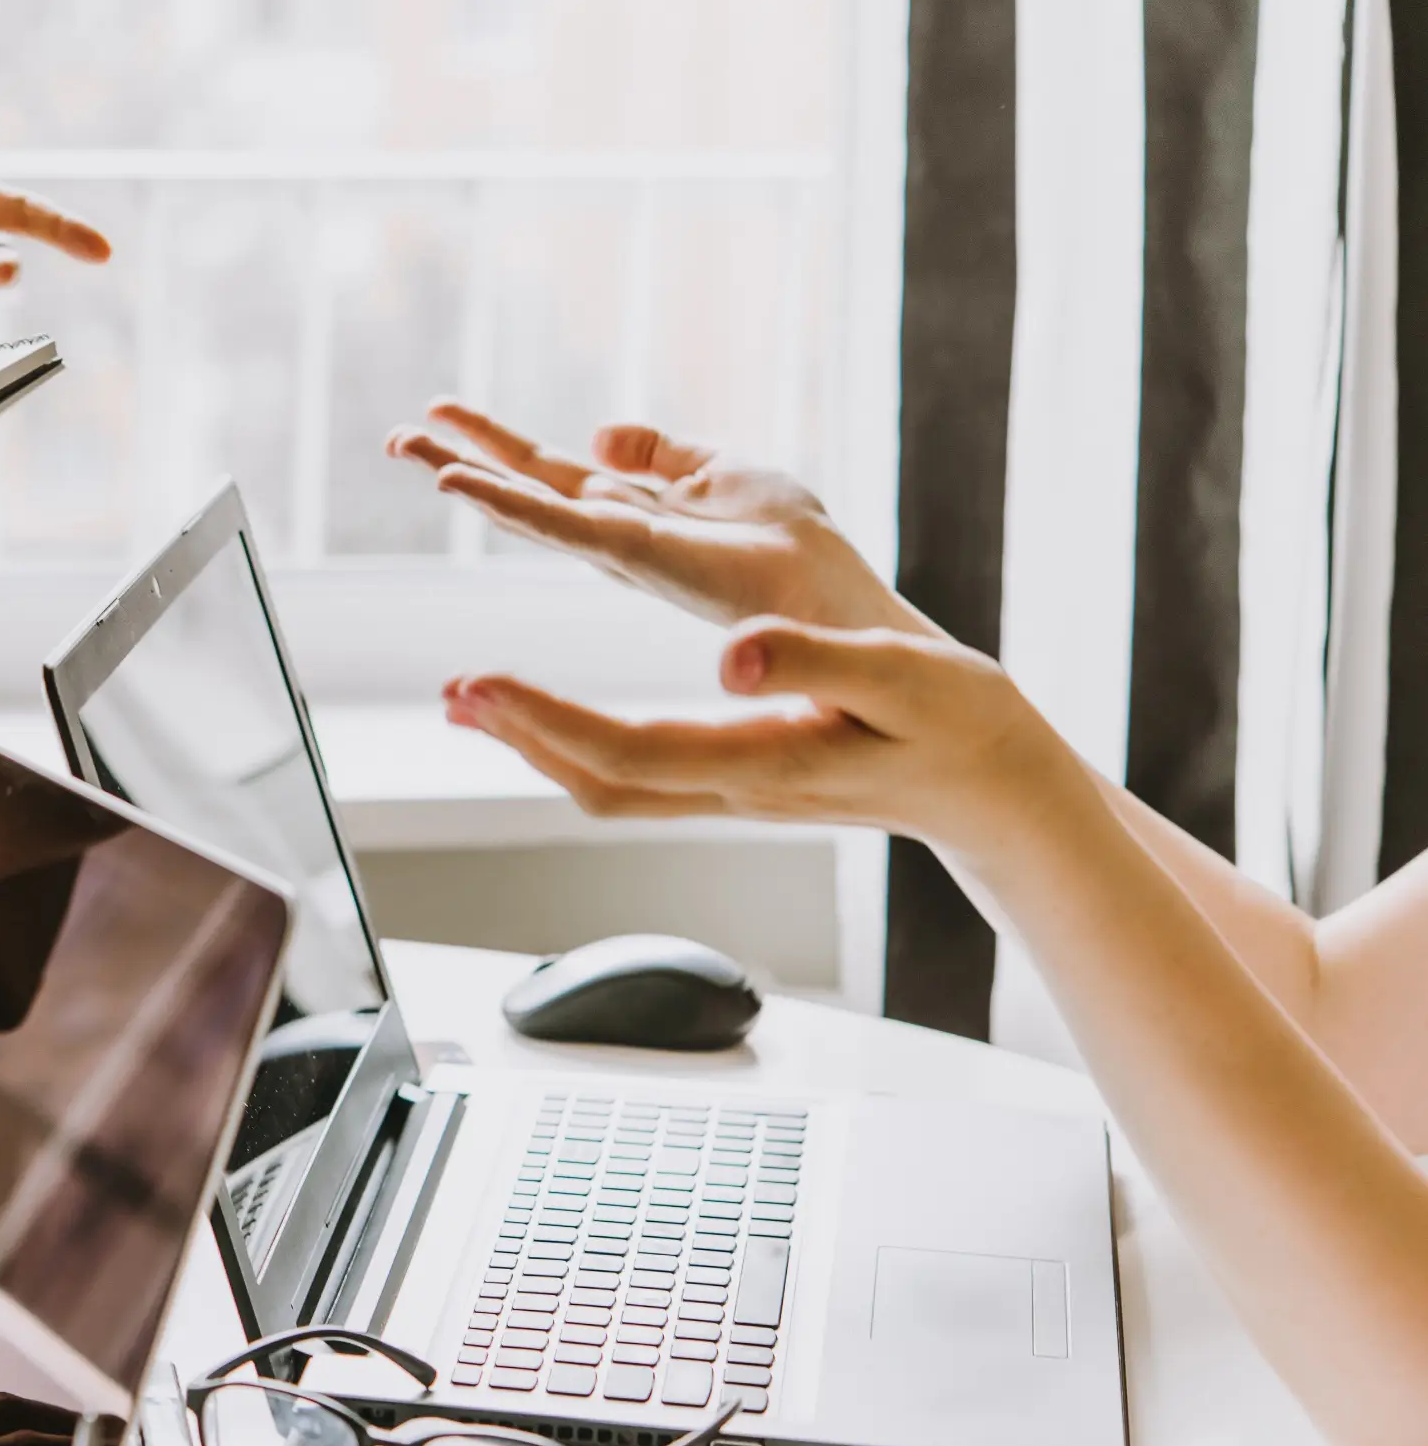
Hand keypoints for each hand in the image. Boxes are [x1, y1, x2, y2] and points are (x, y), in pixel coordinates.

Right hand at [388, 402, 929, 634]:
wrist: (855, 622)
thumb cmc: (812, 560)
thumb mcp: (736, 476)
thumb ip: (668, 454)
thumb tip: (604, 430)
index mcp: (642, 518)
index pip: (557, 477)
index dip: (498, 449)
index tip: (440, 418)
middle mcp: (626, 537)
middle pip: (533, 489)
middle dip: (468, 460)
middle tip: (397, 436)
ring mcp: (633, 549)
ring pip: (537, 506)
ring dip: (475, 478)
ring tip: (411, 448)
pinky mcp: (651, 557)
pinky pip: (567, 524)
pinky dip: (511, 503)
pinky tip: (464, 482)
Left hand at [442, 617, 1082, 856]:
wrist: (992, 788)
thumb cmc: (959, 728)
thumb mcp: (901, 676)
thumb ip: (813, 661)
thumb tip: (729, 654)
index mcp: (764, 761)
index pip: (627, 750)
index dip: (546, 721)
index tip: (482, 684)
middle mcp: (733, 788)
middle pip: (597, 778)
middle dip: (519, 737)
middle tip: (453, 693)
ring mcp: (731, 791)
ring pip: (608, 783)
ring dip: (535, 743)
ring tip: (474, 703)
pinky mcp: (737, 778)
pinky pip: (634, 772)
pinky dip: (575, 742)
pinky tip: (549, 714)